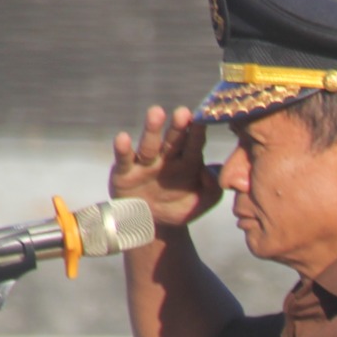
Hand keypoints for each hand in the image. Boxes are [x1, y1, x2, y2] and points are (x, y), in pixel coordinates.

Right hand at [110, 104, 221, 228]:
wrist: (155, 225)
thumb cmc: (182, 207)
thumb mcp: (203, 201)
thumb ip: (213, 189)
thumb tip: (210, 172)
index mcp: (188, 162)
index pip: (194, 145)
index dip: (198, 133)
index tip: (203, 120)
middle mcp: (167, 158)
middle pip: (173, 140)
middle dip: (178, 126)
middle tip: (184, 112)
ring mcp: (146, 164)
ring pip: (149, 145)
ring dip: (153, 129)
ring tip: (157, 112)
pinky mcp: (125, 173)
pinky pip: (125, 159)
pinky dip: (123, 148)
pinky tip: (123, 137)